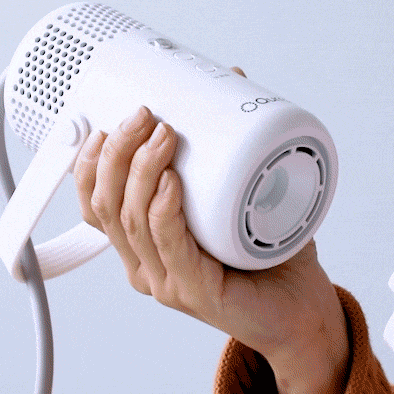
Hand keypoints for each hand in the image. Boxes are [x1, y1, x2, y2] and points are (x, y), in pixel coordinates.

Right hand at [73, 67, 347, 393]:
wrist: (302, 314)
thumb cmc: (270, 258)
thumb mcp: (242, 197)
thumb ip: (232, 146)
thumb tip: (234, 80)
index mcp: (146, 245)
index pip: (97, 204)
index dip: (91, 162)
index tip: (112, 119)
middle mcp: (148, 265)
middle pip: (108, 206)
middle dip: (117, 153)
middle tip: (144, 115)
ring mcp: (169, 281)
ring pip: (133, 221)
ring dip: (142, 171)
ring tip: (164, 135)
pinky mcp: (197, 293)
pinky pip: (170, 247)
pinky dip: (165, 211)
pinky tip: (172, 184)